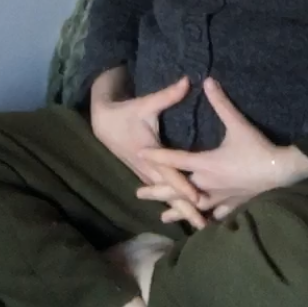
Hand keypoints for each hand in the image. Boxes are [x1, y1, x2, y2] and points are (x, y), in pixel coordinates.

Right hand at [89, 69, 208, 228]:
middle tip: (203, 225)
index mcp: (149, 155)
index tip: (198, 198)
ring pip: (166, 198)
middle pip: (170, 194)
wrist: (104, 123)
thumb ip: (168, 95)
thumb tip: (188, 81)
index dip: (183, 187)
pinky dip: (173, 206)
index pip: (170, 175)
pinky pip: (162, 194)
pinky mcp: (147, 176)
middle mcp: (148, 170)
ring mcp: (146, 175)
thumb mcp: (146, 104)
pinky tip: (185, 216)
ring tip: (200, 225)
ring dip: (181, 211)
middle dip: (185, 210)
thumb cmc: (127, 113)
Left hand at [136, 77, 307, 223]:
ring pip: (194, 206)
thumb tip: (208, 81)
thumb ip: (221, 103)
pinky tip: (201, 223)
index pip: (175, 160)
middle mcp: (209, 184)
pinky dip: (206, 218)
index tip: (139, 154)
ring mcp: (221, 197)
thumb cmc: (258, 148)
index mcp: (206, 164)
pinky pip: (216, 213)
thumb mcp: (238, 124)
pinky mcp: (234, 204)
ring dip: (178, 210)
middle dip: (157, 191)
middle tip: (138, 194)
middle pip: (177, 189)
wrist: (281, 172)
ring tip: (162, 216)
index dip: (156, 156)